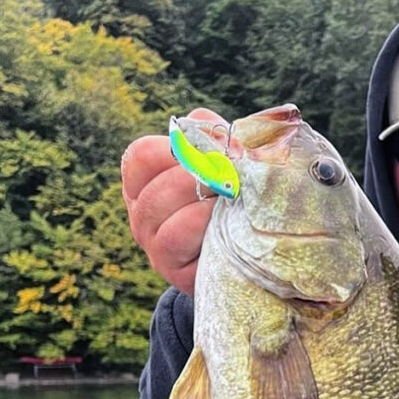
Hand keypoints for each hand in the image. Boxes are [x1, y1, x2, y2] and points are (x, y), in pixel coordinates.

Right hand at [121, 108, 226, 294]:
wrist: (256, 260)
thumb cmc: (238, 204)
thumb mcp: (227, 167)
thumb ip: (216, 139)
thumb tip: (213, 127)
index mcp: (149, 183)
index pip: (142, 156)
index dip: (173, 147)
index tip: (212, 150)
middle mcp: (143, 214)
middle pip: (153, 184)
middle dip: (194, 173)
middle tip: (230, 172)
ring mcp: (154, 245)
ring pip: (157, 210)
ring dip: (197, 196)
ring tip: (230, 192)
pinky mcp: (172, 270)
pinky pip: (173, 239)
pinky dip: (197, 222)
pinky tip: (222, 218)